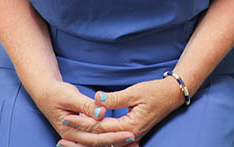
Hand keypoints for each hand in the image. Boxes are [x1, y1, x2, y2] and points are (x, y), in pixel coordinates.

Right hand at [28, 79, 136, 146]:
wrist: (46, 93)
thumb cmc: (57, 93)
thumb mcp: (70, 96)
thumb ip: (86, 106)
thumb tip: (101, 113)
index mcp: (70, 130)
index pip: (95, 136)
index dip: (113, 135)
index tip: (130, 132)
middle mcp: (74, 137)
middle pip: (99, 143)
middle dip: (117, 141)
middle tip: (135, 138)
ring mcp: (77, 136)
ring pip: (98, 144)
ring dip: (115, 144)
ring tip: (133, 144)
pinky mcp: (82, 132)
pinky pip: (97, 138)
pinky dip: (109, 139)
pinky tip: (122, 139)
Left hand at [60, 77, 184, 144]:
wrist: (172, 95)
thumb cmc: (155, 91)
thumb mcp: (135, 92)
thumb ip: (114, 98)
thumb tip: (96, 99)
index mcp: (130, 126)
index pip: (100, 127)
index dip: (83, 122)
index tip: (67, 117)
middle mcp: (129, 135)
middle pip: (99, 139)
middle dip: (79, 137)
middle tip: (61, 132)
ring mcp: (130, 136)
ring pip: (103, 143)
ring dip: (85, 142)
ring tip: (67, 142)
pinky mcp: (129, 133)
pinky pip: (109, 140)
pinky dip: (96, 140)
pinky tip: (85, 139)